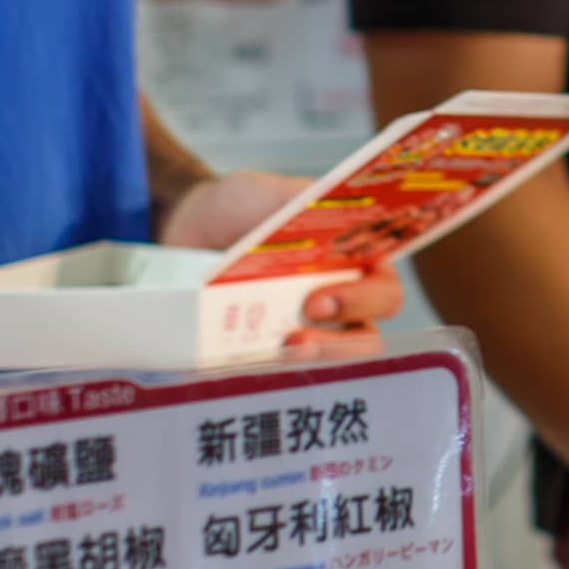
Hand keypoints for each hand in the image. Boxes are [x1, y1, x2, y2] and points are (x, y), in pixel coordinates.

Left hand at [157, 167, 405, 357]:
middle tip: (295, 335)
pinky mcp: (266, 353)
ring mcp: (304, 333)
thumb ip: (295, 197)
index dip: (364, 302)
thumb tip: (317, 202)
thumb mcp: (267, 192)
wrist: (185, 229)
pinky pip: (278, 376)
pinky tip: (246, 365)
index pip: (383, 291)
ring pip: (330, 366)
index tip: (321, 301)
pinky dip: (268, 375)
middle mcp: (338, 303)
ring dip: (309, 366)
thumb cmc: (240, 207)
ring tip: (276, 354)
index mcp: (353, 262)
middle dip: (338, 344)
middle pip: (364, 340)